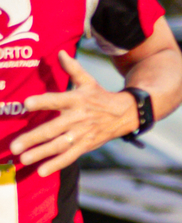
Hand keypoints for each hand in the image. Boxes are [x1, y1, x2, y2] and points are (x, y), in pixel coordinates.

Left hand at [13, 54, 133, 174]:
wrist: (125, 114)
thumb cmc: (100, 96)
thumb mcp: (88, 81)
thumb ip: (72, 68)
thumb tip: (60, 52)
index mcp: (76, 100)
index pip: (57, 100)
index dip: (42, 101)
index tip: (26, 104)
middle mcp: (77, 118)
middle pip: (53, 129)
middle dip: (33, 138)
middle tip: (15, 146)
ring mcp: (82, 134)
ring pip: (58, 145)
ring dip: (40, 153)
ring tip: (23, 159)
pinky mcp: (85, 146)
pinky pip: (69, 157)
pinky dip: (56, 164)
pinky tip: (41, 171)